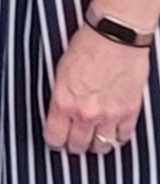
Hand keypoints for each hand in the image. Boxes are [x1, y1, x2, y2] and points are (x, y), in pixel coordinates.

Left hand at [44, 24, 150, 153]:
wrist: (115, 36)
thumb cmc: (87, 45)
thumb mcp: (60, 70)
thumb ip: (61, 95)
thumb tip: (58, 111)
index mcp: (63, 101)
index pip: (54, 137)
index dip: (54, 141)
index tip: (55, 140)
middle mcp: (86, 112)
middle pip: (78, 146)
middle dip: (74, 145)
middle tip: (73, 141)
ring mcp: (110, 114)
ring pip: (102, 147)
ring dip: (96, 144)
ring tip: (93, 138)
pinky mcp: (130, 112)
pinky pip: (123, 137)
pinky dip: (118, 137)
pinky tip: (112, 131)